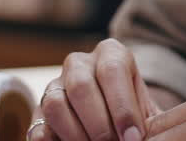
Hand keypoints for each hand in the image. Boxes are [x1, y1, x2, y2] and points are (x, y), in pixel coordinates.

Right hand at [32, 39, 166, 140]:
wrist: (117, 121)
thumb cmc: (135, 116)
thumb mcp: (147, 112)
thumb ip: (146, 121)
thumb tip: (139, 136)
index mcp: (111, 54)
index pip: (112, 70)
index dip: (123, 107)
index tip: (133, 138)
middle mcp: (80, 63)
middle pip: (81, 87)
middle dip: (99, 124)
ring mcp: (56, 84)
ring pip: (55, 103)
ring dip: (76, 134)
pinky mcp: (39, 109)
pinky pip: (38, 124)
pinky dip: (50, 140)